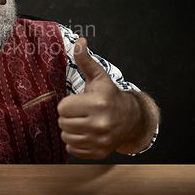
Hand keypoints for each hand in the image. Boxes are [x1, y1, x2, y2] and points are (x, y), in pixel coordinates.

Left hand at [57, 38, 139, 158]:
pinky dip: (76, 143)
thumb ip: (85, 60)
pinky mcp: (98, 153)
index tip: (79, 102)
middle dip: (69, 117)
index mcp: (98, 104)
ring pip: (66, 137)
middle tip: (81, 112)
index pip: (62, 108)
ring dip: (71, 130)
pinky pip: (72, 149)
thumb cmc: (109, 96)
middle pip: (63, 123)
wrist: (131, 119)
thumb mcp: (98, 77)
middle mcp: (100, 124)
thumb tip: (79, 41)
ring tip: (83, 122)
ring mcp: (100, 141)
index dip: (68, 104)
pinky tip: (86, 133)